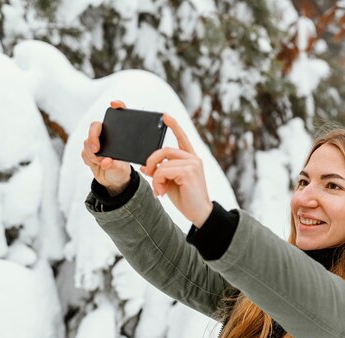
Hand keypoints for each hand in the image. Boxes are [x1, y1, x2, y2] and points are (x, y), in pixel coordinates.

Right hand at [81, 100, 130, 195]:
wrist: (114, 180)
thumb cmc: (121, 170)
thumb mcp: (122, 169)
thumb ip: (114, 165)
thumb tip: (106, 161)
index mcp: (119, 134)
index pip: (119, 115)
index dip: (117, 106)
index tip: (114, 104)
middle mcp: (107, 135)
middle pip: (95, 127)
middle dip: (93, 136)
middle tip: (97, 149)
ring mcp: (96, 142)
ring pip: (87, 142)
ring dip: (92, 154)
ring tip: (102, 163)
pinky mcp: (88, 151)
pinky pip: (84, 152)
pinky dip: (89, 160)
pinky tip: (96, 165)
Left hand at [140, 113, 212, 227]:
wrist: (199, 214)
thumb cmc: (186, 199)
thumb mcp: (170, 183)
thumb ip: (161, 172)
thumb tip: (145, 167)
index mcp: (191, 159)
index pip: (182, 138)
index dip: (174, 126)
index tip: (164, 115)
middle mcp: (193, 159)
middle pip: (165, 150)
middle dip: (151, 161)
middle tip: (148, 175)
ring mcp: (192, 164)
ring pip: (162, 163)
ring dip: (155, 178)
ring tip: (158, 190)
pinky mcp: (189, 172)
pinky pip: (163, 171)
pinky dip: (158, 182)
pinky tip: (161, 192)